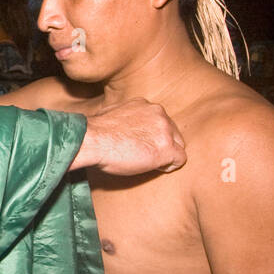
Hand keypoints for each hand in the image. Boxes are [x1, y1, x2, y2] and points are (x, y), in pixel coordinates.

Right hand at [70, 98, 185, 175]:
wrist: (93, 140)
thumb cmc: (94, 132)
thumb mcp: (110, 114)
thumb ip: (124, 117)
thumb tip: (118, 126)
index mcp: (144, 104)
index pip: (159, 120)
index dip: (153, 135)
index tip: (143, 145)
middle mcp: (158, 113)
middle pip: (172, 131)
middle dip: (163, 144)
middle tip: (148, 156)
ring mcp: (164, 130)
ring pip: (178, 144)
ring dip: (166, 154)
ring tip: (150, 162)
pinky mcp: (167, 148)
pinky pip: (180, 159)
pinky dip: (170, 166)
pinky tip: (157, 168)